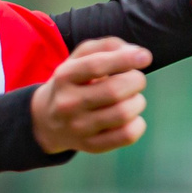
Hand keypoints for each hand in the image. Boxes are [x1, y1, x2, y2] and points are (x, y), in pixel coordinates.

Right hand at [31, 37, 150, 155]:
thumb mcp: (79, 58)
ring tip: (133, 98)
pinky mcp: (91, 146)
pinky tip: (132, 117)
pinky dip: (138, 124)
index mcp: (65, 76)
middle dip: (136, 81)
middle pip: (114, 91)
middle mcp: (68, 103)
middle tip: (136, 79)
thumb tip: (139, 54)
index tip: (145, 57)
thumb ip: (107, 47)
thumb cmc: (73, 83)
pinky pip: (126, 136)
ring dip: (138, 102)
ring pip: (123, 114)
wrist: (46, 121)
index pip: (96, 66)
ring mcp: (79, 128)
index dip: (125, 59)